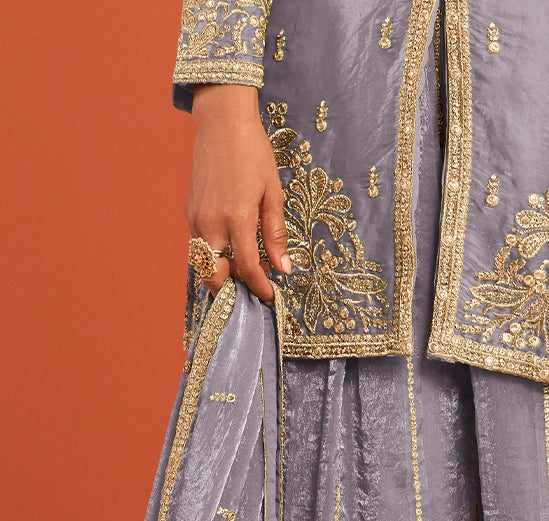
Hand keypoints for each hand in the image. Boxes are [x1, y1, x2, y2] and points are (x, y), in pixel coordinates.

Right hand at [186, 84, 291, 303]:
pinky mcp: (189, 210)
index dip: (259, 287)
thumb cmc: (253, 153)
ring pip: (202, 262)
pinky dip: (212, 256)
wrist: (223, 122)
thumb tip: (284, 268)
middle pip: (214, 275)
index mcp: (237, 219)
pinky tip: (230, 249)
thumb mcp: (273, 194)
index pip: (248, 269)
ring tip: (243, 269)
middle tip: (251, 288)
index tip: (269, 297)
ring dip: (220, 273)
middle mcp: (211, 222)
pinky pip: (198, 245)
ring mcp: (196, 217)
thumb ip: (275, 234)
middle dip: (231, 290)